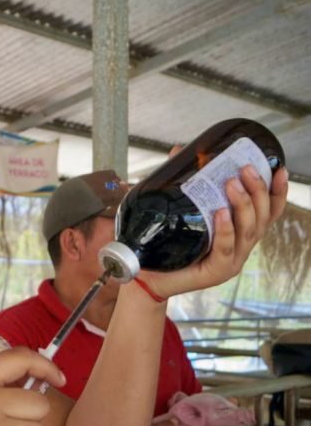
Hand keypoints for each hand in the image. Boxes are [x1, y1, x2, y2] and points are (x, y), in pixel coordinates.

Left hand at [141, 164, 287, 298]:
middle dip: (258, 191)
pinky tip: (220, 214)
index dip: (277, 192)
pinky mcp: (216, 273)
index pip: (268, 212)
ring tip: (231, 185)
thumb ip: (182, 183)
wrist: (147, 276)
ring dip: (243, 205)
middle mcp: (240, 246)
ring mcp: (231, 261)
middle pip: (262, 218)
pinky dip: (225, 230)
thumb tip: (179, 150)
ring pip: (248, 232)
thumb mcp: (179, 210)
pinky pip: (225, 249)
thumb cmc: (166, 244)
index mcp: (239, 232)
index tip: (278, 169)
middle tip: (244, 170)